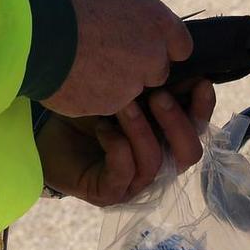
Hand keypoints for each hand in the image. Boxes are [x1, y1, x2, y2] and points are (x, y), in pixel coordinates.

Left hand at [37, 80, 215, 206]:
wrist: (45, 130)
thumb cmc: (88, 108)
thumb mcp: (125, 90)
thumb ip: (154, 82)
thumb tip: (180, 57)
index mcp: (166, 139)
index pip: (198, 129)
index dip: (204, 108)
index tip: (200, 82)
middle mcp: (157, 164)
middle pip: (189, 154)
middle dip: (178, 123)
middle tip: (158, 94)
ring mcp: (133, 183)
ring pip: (154, 163)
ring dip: (141, 130)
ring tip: (123, 104)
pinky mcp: (108, 192)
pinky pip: (124, 172)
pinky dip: (117, 146)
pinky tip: (102, 127)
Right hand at [42, 0, 192, 117]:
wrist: (32, 34)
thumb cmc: (62, 3)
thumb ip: (124, 10)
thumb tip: (120, 13)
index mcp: (156, 20)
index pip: (180, 45)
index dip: (160, 46)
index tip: (142, 46)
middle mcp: (153, 54)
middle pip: (156, 72)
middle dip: (136, 68)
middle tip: (104, 57)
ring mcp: (133, 83)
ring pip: (129, 90)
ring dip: (112, 83)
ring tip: (81, 66)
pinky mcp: (110, 105)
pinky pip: (106, 103)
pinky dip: (92, 96)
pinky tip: (71, 79)